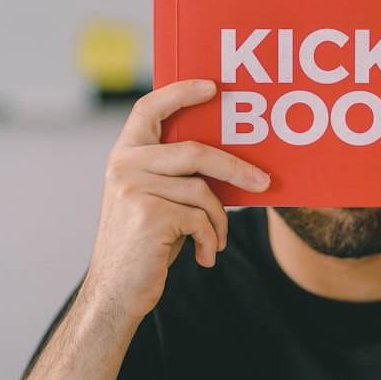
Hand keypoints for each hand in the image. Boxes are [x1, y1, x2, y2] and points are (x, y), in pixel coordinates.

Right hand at [85, 79, 270, 321]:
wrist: (116, 293)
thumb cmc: (144, 245)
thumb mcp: (153, 200)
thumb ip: (174, 175)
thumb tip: (230, 161)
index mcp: (124, 156)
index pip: (148, 108)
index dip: (180, 93)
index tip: (212, 87)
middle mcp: (124, 166)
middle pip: (196, 151)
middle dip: (236, 168)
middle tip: (264, 182)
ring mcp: (133, 189)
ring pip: (203, 191)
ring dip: (218, 221)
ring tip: (215, 242)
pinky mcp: (148, 214)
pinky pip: (200, 218)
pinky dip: (209, 238)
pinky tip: (203, 255)